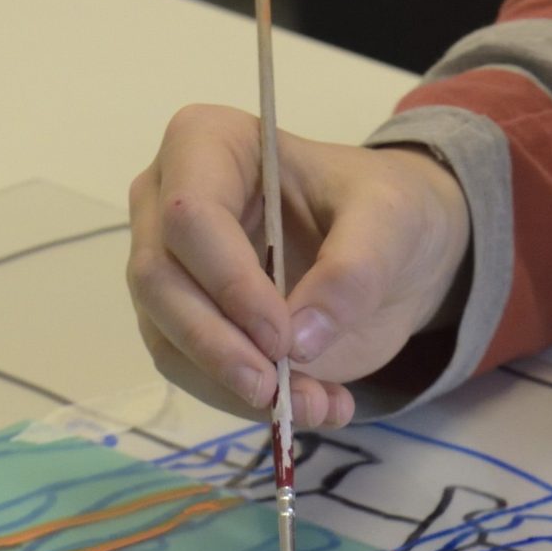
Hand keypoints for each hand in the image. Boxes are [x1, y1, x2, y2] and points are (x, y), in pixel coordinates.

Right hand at [126, 105, 470, 431]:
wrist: (392, 250)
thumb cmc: (385, 208)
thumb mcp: (391, 222)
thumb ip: (353, 271)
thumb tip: (300, 341)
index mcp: (206, 144)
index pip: (188, 214)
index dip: (228, 282)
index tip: (284, 336)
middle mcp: (166, 202)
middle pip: (159, 281)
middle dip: (216, 347)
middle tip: (276, 392)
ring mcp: (168, 267)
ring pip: (165, 337)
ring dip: (232, 388)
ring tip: (315, 406)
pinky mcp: (184, 324)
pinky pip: (192, 372)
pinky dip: (245, 402)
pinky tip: (315, 405)